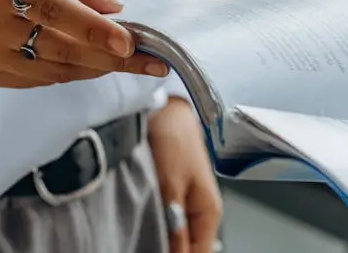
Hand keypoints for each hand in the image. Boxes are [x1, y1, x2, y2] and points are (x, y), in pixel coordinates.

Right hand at [0, 0, 169, 87]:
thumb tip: (111, 3)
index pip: (52, 10)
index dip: (92, 27)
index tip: (128, 39)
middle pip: (60, 47)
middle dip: (112, 56)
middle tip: (154, 60)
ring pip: (54, 69)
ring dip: (98, 67)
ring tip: (135, 62)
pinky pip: (39, 79)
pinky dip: (72, 72)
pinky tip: (96, 64)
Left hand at [149, 98, 222, 252]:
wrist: (165, 108)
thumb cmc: (173, 138)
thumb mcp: (172, 185)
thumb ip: (176, 226)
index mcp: (210, 212)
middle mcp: (202, 211)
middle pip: (189, 248)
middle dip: (169, 250)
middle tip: (140, 246)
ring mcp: (187, 203)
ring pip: (177, 236)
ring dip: (161, 240)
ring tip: (138, 239)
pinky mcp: (173, 195)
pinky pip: (168, 222)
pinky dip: (156, 227)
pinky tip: (139, 226)